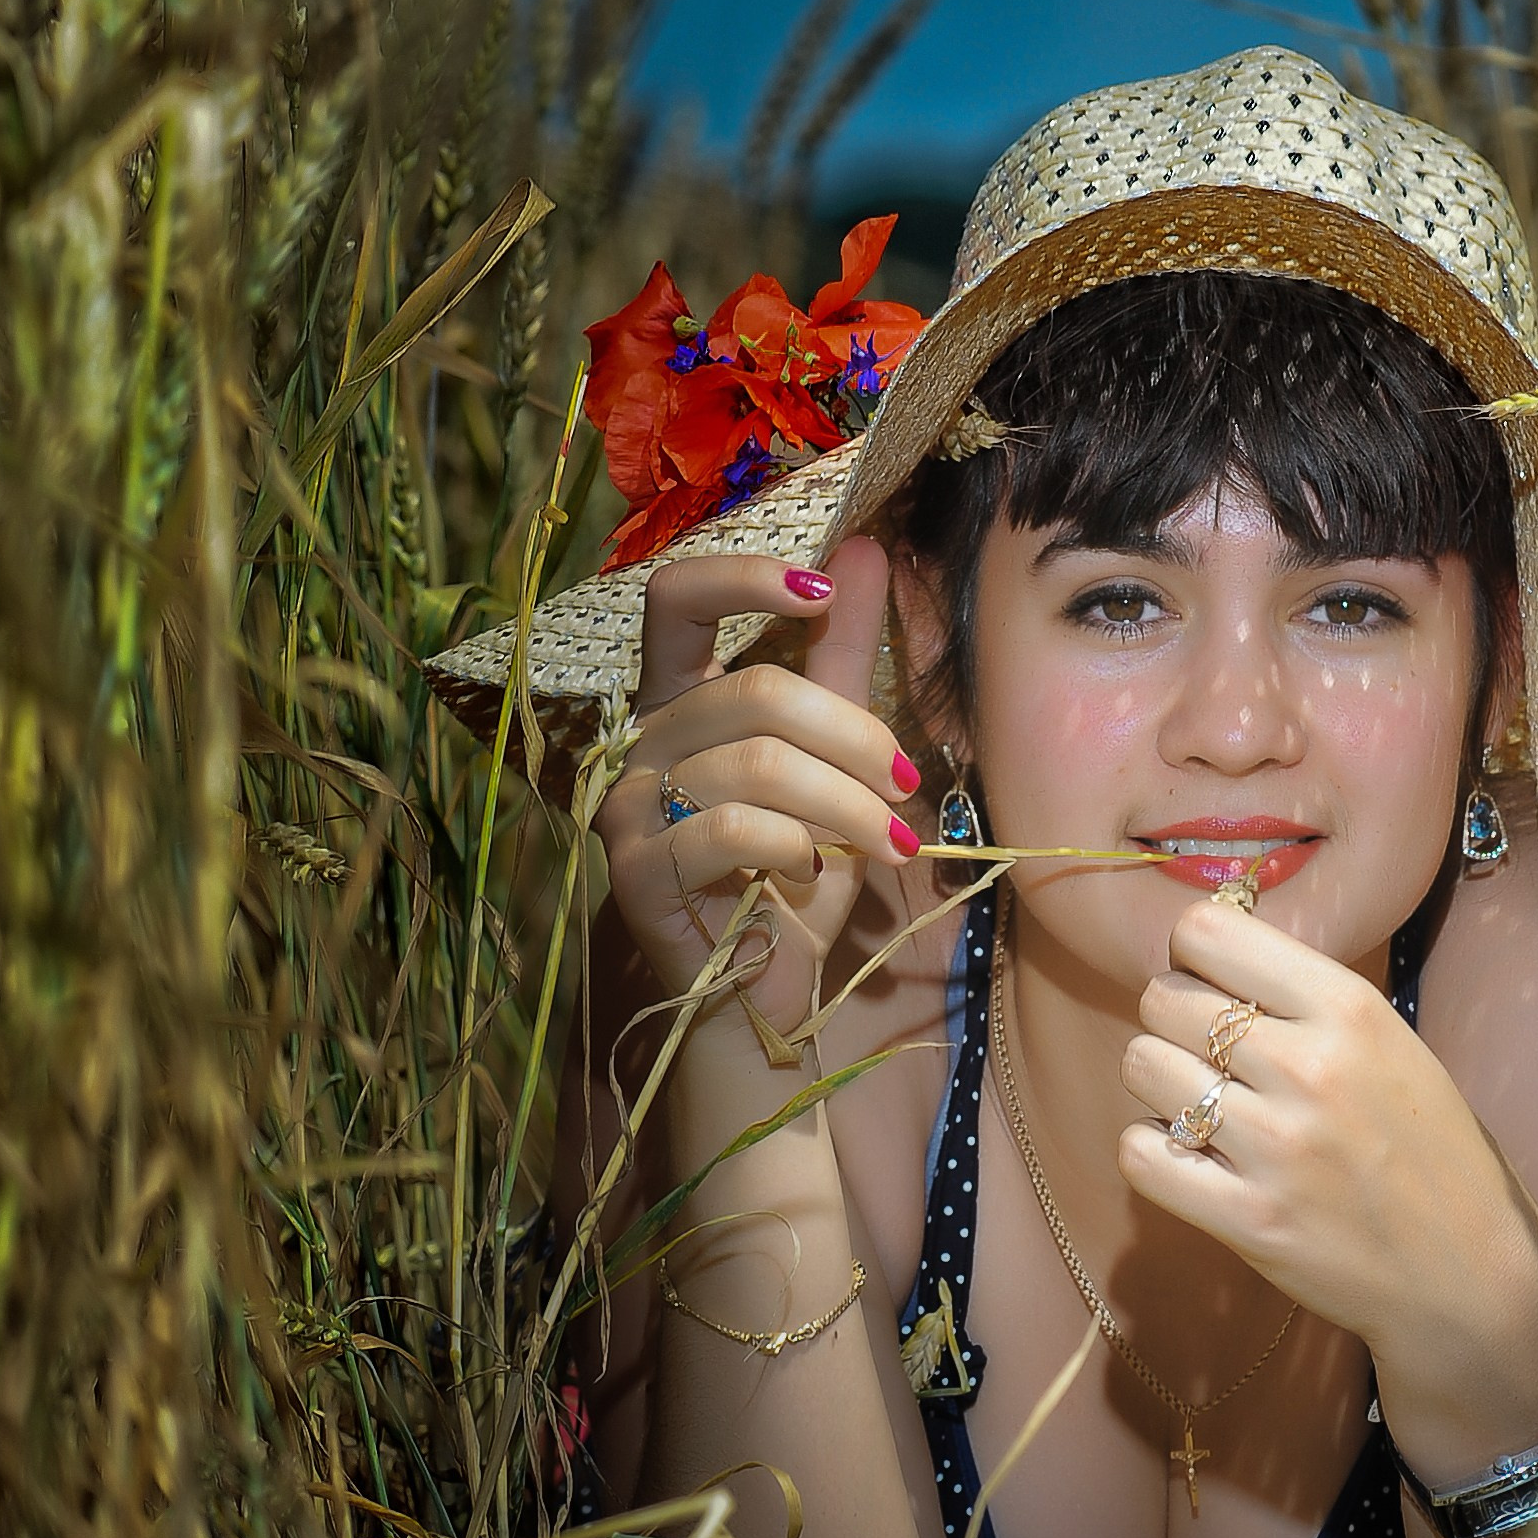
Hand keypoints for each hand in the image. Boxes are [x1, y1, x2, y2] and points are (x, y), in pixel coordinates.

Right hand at [595, 539, 919, 1026]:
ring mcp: (628, 805)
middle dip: (855, 736)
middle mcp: (642, 742)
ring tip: (891, 842)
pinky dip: (796, 848)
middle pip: (753, 690)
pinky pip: (729, 828)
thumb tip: (866, 547)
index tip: (823, 588)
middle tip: (909, 785)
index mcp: (679, 699)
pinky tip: (815, 873)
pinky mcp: (636, 869)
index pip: (676, 598)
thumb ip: (840, 654)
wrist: (764, 990)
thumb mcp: (833, 755)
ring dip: (848, 804)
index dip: (744, 576)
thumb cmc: (795, 870)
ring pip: (756, 764)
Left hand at [1116, 901, 1537, 1457]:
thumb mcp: (1388, 1043)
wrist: (1471, 1273)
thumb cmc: (1428, 1149)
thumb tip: (1205, 952)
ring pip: (1143, 1066)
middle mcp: (1308, 1065)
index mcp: (1348, 1008)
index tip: (1215, 989)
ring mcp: (1275, 1145)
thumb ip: (1302, 999)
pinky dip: (1153, 1151)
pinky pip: (1139, 1152)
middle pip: (1163, 999)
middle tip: (1213, 1061)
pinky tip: (1194, 1160)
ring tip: (1207, 1111)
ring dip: (1163, 1086)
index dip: (1195, 959)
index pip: (1207, 933)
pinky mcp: (1247, 1218)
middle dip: (1175, 1024)